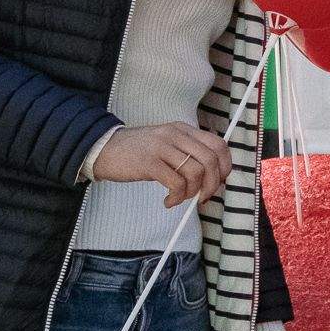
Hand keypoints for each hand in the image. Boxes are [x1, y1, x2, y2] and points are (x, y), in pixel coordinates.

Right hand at [93, 122, 229, 208]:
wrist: (104, 149)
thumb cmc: (138, 152)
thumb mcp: (167, 145)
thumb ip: (188, 155)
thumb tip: (213, 178)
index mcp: (183, 129)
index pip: (218, 145)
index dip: (225, 166)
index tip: (220, 182)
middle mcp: (175, 135)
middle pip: (210, 160)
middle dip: (212, 184)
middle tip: (202, 198)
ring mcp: (162, 147)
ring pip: (195, 172)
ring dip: (192, 193)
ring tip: (179, 198)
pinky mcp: (149, 162)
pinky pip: (176, 183)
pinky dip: (177, 197)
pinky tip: (168, 201)